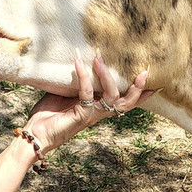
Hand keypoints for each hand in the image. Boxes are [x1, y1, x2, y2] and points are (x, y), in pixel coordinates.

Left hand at [25, 51, 151, 152]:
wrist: (37, 133)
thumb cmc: (50, 114)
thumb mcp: (67, 94)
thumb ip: (78, 82)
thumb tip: (80, 59)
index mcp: (99, 108)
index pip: (125, 102)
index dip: (140, 96)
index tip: (155, 86)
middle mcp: (99, 113)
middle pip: (127, 103)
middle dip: (137, 88)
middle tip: (143, 71)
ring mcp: (92, 115)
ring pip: (113, 97)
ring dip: (107, 76)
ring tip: (99, 58)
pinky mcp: (81, 115)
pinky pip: (87, 93)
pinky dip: (84, 76)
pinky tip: (78, 62)